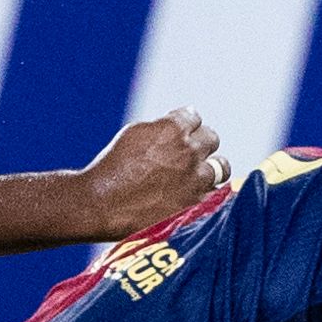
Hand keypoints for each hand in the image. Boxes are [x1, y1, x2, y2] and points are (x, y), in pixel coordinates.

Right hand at [85, 108, 229, 235]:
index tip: (181, 134)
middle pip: (212, 139)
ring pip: (221, 167)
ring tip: (198, 175)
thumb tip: (181, 122)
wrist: (100, 204)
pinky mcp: (196, 204)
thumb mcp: (133, 134)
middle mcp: (189, 151)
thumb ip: (161, 127)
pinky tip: (200, 194)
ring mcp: (196, 179)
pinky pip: (217, 194)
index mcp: (173, 128)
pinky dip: (209, 193)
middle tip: (190, 155)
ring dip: (211, 168)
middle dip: (201, 144)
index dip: (186, 125)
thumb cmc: (112, 168)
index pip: (194, 117)